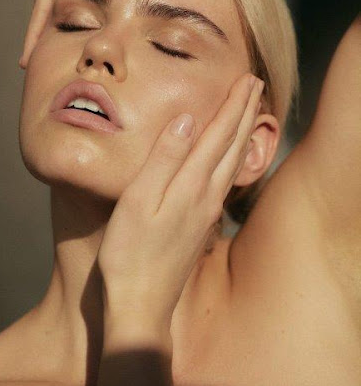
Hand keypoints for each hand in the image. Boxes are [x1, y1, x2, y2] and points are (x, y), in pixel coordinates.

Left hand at [19, 0, 134, 68]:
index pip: (54, 11)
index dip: (50, 33)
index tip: (49, 56)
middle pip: (43, 16)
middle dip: (39, 41)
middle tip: (35, 66)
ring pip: (39, 16)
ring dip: (34, 41)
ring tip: (28, 65)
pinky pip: (42, 7)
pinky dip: (36, 29)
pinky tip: (31, 49)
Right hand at [98, 72, 263, 331]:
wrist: (142, 306)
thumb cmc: (130, 254)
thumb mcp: (138, 200)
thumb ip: (164, 158)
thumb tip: (188, 118)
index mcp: (192, 185)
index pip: (219, 134)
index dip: (234, 104)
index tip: (247, 78)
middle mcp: (207, 196)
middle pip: (233, 145)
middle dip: (246, 112)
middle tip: (256, 85)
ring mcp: (207, 213)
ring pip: (234, 163)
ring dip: (244, 134)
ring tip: (252, 114)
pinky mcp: (201, 226)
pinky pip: (227, 181)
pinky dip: (235, 160)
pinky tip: (232, 161)